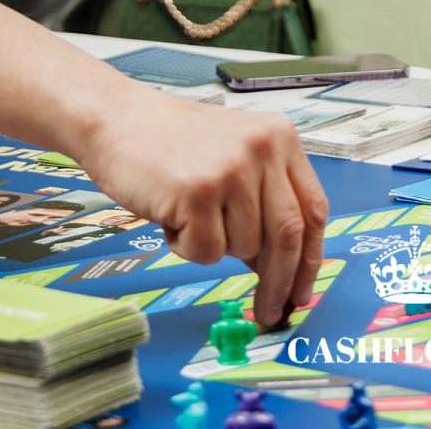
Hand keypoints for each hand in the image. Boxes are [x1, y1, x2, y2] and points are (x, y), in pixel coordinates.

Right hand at [78, 87, 326, 328]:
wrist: (116, 118)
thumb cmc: (171, 143)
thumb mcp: (234, 157)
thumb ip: (262, 202)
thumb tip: (279, 270)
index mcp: (281, 138)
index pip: (314, 209)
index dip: (311, 258)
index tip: (300, 291)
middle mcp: (264, 148)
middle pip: (288, 235)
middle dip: (279, 282)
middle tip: (267, 311)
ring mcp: (232, 169)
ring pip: (244, 247)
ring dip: (215, 247)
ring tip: (189, 215)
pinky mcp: (198, 192)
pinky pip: (206, 252)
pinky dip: (186, 247)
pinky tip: (171, 215)